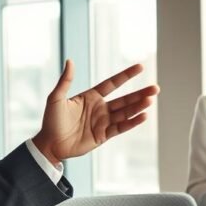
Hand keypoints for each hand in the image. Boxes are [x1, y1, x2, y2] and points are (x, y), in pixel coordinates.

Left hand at [32, 61, 158, 161]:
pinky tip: (143, 116)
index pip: (112, 83)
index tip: (140, 67)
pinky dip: (132, 122)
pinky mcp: (104, 135)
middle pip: (125, 99)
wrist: (49, 144)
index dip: (126, 76)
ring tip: (151, 100)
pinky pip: (121, 128)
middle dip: (140, 93)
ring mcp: (103, 122)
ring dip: (138, 107)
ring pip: (125, 113)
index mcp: (91, 97)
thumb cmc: (51, 121)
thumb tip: (70, 61)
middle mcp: (100, 108)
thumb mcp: (56, 98)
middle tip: (156, 88)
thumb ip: (65, 81)